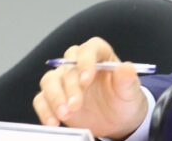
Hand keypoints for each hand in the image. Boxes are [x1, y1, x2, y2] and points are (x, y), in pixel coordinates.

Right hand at [33, 37, 148, 139]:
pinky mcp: (54, 97)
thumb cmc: (124, 99)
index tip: (85, 81)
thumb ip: (128, 79)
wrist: (117, 120)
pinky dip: (45, 110)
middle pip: (67, 66)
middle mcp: (79, 64)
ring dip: (55, 98)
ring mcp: (64, 80)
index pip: (89, 49)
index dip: (85, 61)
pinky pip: (41, 99)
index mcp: (100, 55)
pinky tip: (53, 122)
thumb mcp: (130, 91)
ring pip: (49, 80)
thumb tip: (125, 67)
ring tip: (65, 115)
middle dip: (70, 87)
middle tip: (76, 106)